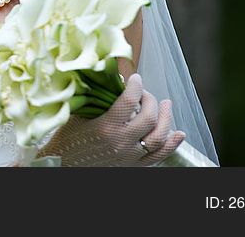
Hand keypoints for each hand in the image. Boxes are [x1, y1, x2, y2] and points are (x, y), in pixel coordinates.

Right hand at [37, 73, 184, 165]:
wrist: (66, 166)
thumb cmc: (68, 140)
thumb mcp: (75, 115)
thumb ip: (92, 97)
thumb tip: (108, 78)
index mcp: (105, 127)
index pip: (128, 101)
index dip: (135, 86)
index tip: (135, 78)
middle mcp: (121, 143)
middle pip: (149, 118)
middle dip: (151, 100)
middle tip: (145, 93)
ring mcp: (130, 156)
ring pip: (159, 137)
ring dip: (167, 118)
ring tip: (167, 105)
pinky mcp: (134, 166)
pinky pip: (159, 156)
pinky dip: (172, 144)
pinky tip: (178, 134)